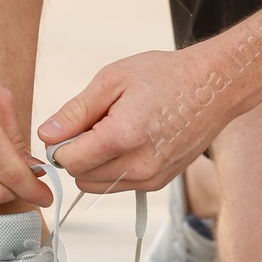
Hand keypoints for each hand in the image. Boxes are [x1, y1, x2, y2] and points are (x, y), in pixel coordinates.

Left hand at [37, 46, 234, 192]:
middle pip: (80, 177)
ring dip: (94, 164)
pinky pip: (119, 185)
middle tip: (95, 123)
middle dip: (77, 154)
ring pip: (97, 186)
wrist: (214, 87)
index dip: (61, 144)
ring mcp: (151, 178)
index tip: (71, 124)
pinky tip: (130, 140)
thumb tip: (47, 135)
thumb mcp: (113, 79)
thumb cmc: (165, 76)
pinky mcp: (160, 183)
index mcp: (122, 137)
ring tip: (114, 131)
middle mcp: (138, 166)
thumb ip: (76, 110)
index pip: (69, 161)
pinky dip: (114, 168)